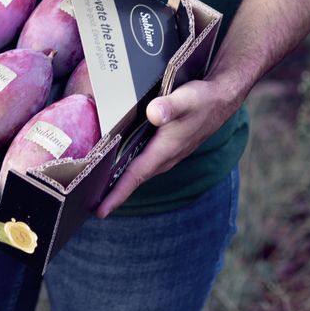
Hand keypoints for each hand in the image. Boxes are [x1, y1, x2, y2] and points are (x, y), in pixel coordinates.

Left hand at [94, 76, 242, 217]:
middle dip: (112, 194)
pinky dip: (129, 168)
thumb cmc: (202, 100)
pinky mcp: (168, 147)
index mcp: (165, 150)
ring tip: (97, 189)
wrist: (221, 99)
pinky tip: (117, 164)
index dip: (116, 195)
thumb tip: (154, 114)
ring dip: (119, 182)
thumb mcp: (186, 99)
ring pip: (139, 171)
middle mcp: (165, 157)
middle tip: (88, 205)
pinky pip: (144, 163)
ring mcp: (167, 154)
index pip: (135, 176)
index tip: (99, 212)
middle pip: (133, 179)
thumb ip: (169, 106)